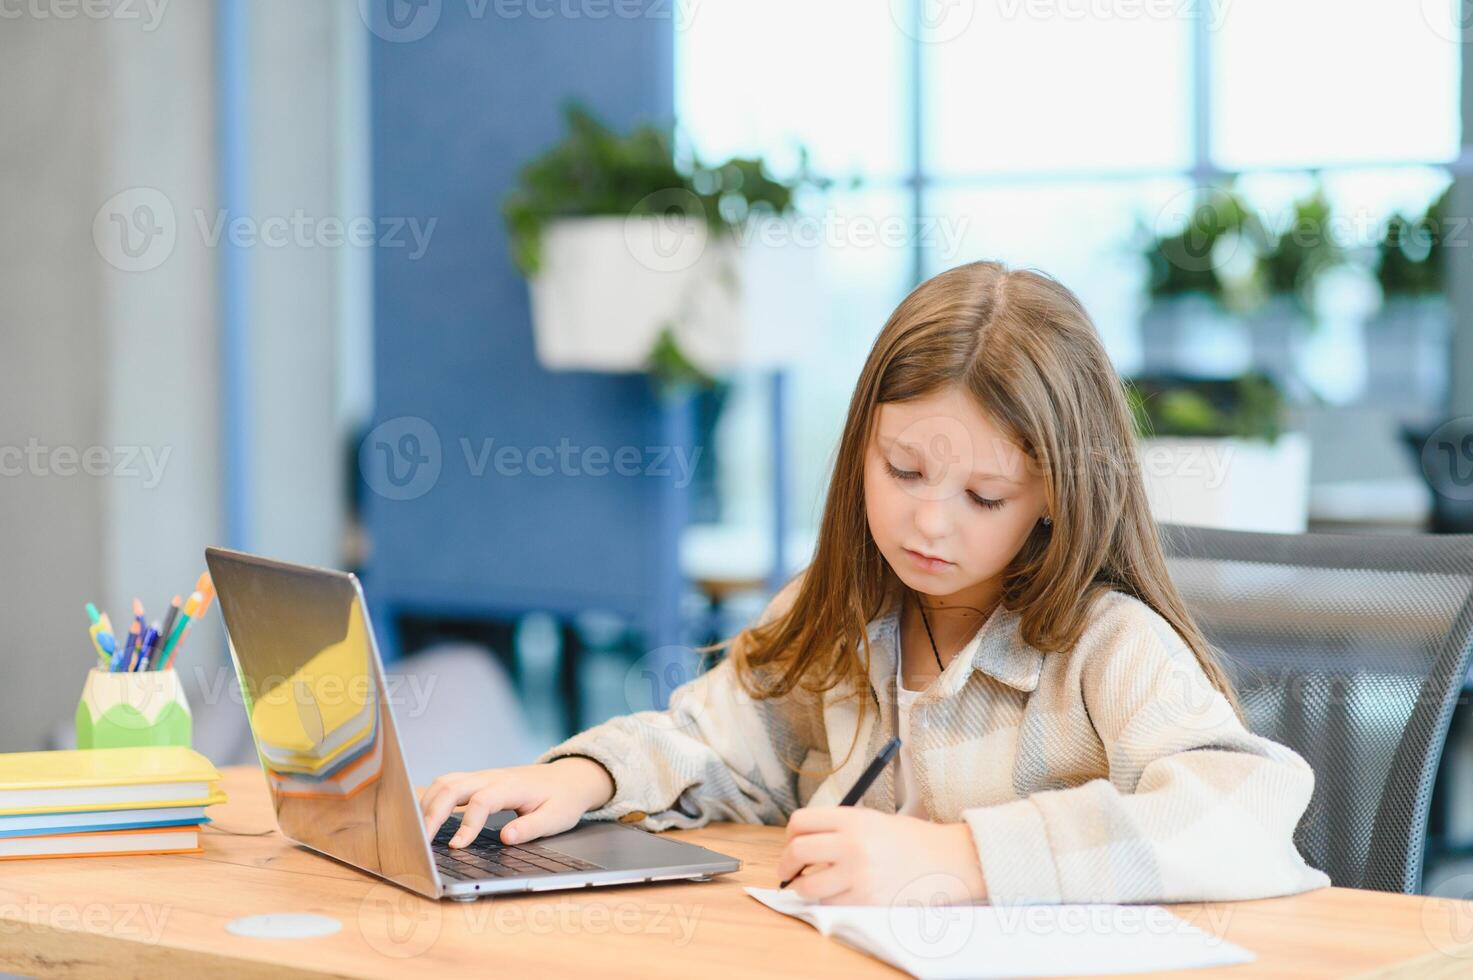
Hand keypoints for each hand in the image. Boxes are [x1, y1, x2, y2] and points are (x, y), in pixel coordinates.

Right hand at [419, 757, 615, 847]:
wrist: (568, 778)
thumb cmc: (562, 799)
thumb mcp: (556, 818)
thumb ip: (531, 828)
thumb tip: (505, 838)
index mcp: (512, 786)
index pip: (481, 801)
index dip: (467, 825)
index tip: (457, 847)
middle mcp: (492, 777)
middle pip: (452, 786)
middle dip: (432, 813)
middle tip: (421, 842)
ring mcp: (482, 777)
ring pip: (445, 782)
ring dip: (428, 804)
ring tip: (418, 833)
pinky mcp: (477, 781)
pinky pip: (447, 783)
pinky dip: (432, 798)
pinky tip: (425, 817)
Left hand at [776, 807, 988, 904]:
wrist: (947, 860)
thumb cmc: (909, 840)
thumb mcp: (872, 820)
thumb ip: (837, 828)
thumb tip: (801, 843)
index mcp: (852, 819)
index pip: (800, 822)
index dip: (790, 835)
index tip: (792, 844)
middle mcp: (852, 844)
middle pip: (797, 852)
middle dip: (786, 865)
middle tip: (788, 872)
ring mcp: (859, 875)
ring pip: (808, 886)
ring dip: (802, 889)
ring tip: (808, 886)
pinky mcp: (867, 901)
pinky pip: (830, 906)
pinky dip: (826, 903)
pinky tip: (834, 896)